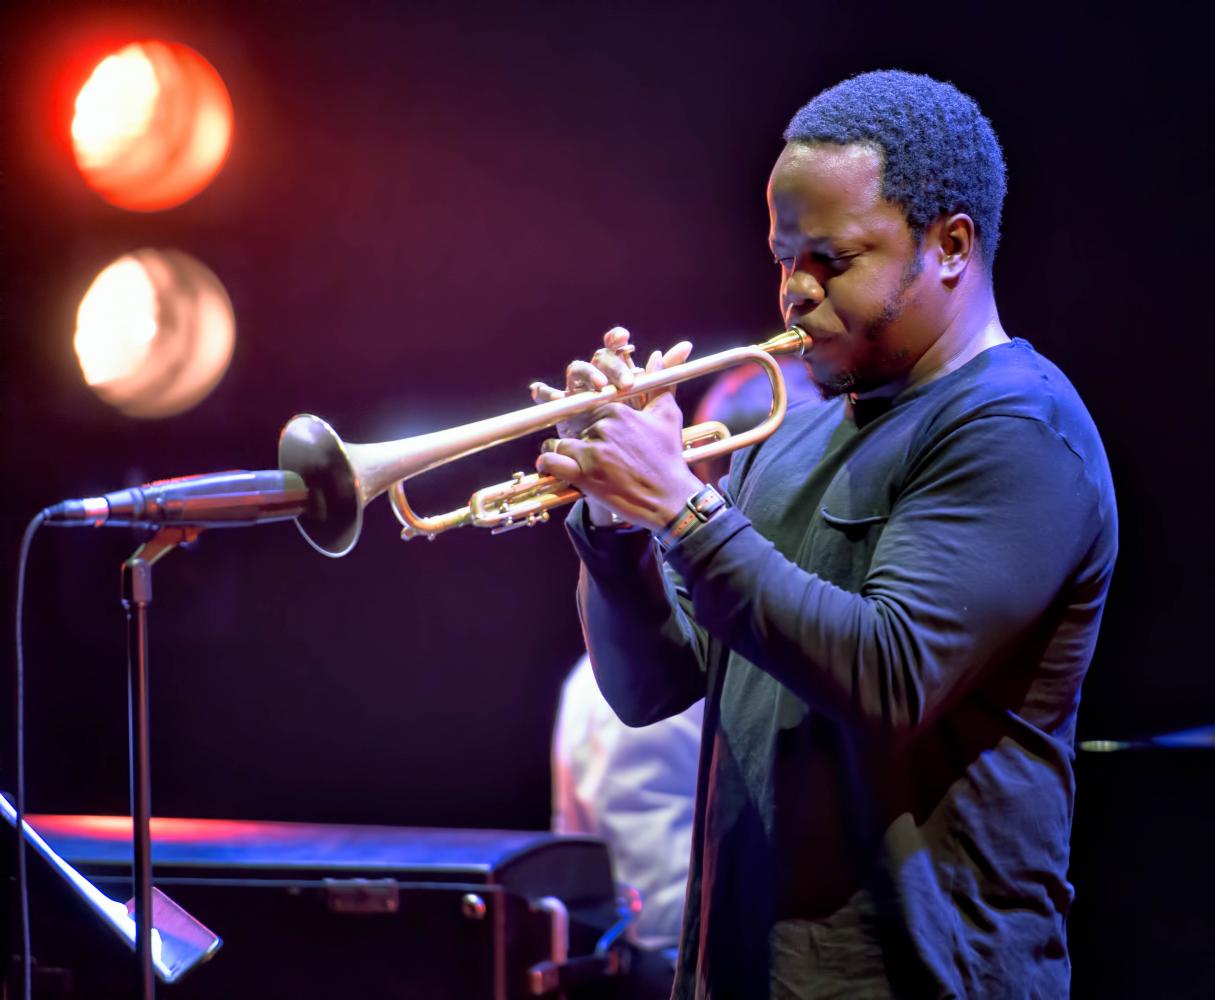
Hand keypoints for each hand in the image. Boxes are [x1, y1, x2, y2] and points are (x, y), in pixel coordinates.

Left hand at [532, 329, 701, 530]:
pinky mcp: (583, 475)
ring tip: (575, 464)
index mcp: (618, 410)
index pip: (588, 407)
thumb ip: (659, 382)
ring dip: (562, 454)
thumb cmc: (669, 456)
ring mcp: (592, 451)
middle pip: (573, 427)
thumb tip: (657, 355)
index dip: (588, 421)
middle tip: (591, 454)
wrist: (669, 498)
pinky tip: (557, 469)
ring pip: (560, 444)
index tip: (592, 432)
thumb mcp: (667, 415)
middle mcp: (603, 427)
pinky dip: (549, 465)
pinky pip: (550, 461)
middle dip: (578, 438)